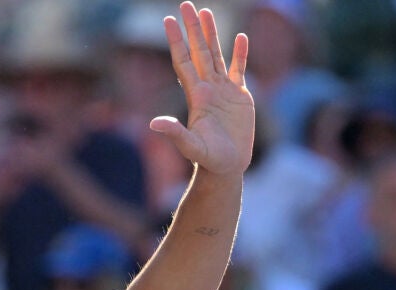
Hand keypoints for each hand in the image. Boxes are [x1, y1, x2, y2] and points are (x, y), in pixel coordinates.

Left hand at [150, 3, 253, 175]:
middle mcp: (207, 88)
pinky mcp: (240, 97)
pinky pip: (240, 70)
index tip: (168, 19)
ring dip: (212, 34)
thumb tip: (153, 124)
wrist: (227, 168)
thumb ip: (175, 134)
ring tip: (207, 12)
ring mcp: (224, 91)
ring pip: (217, 55)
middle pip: (199, 51)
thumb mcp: (191, 147)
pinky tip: (241, 37)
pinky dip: (241, 54)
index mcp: (196, 95)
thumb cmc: (208, 160)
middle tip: (186, 4)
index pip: (183, 61)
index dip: (177, 40)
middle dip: (192, 28)